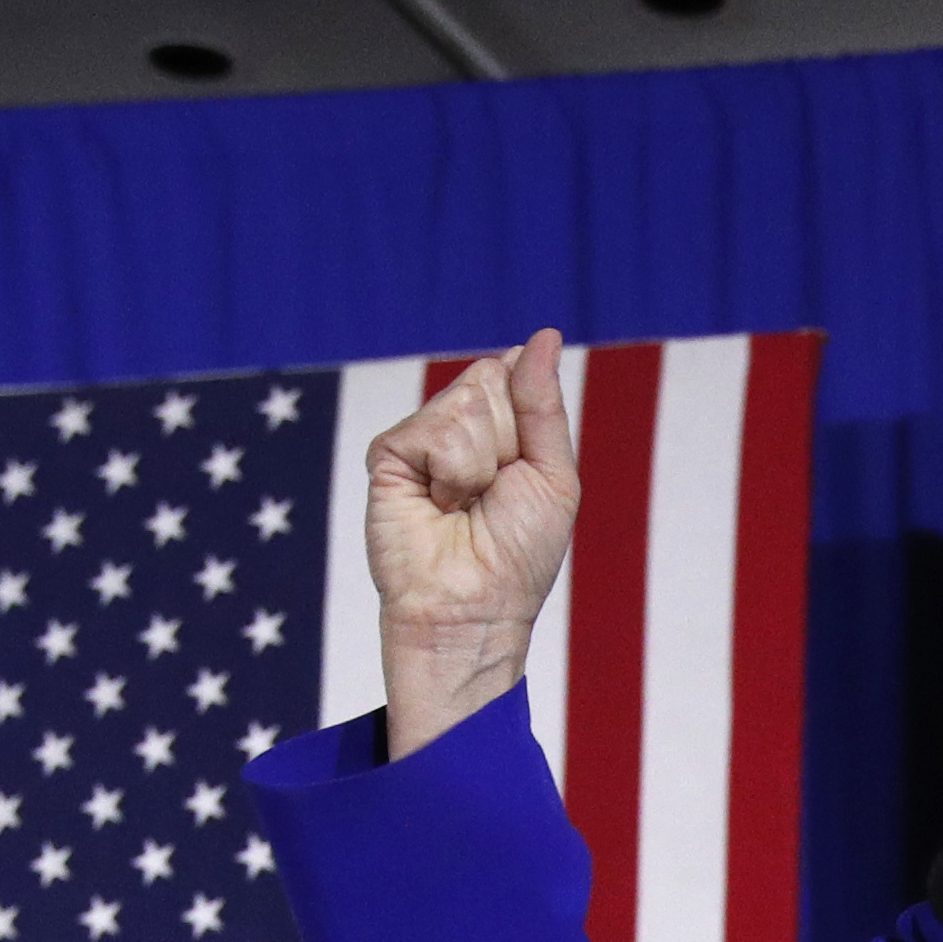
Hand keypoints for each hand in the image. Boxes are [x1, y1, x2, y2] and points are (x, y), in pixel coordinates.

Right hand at [370, 334, 582, 762]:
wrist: (473, 607)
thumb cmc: (518, 556)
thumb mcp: (552, 475)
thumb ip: (543, 403)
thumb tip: (540, 334)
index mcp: (503, 428)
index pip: (515, 374)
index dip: (530, 417)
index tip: (524, 472)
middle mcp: (460, 427)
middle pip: (490, 379)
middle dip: (508, 442)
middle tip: (495, 495)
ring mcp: (422, 439)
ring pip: (465, 401)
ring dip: (480, 464)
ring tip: (466, 506)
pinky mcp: (389, 454)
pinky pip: (433, 429)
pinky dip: (451, 472)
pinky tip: (440, 505)